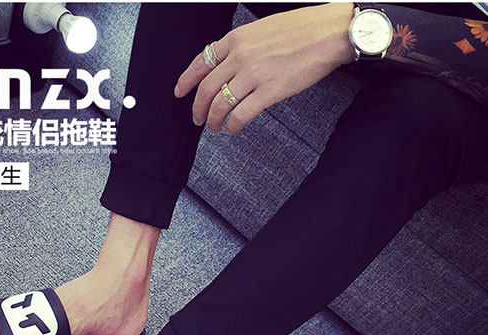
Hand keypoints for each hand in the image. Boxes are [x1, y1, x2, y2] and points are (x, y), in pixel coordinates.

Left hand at [174, 2, 354, 133]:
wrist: (330, 33)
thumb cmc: (302, 30)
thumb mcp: (262, 30)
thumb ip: (242, 48)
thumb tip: (228, 68)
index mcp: (236, 39)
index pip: (201, 63)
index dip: (187, 81)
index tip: (180, 92)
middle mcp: (240, 56)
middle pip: (206, 89)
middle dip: (198, 108)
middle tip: (198, 119)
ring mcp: (253, 74)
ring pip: (220, 104)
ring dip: (214, 120)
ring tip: (216, 127)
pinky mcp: (268, 91)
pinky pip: (240, 114)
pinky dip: (232, 125)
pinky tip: (233, 128)